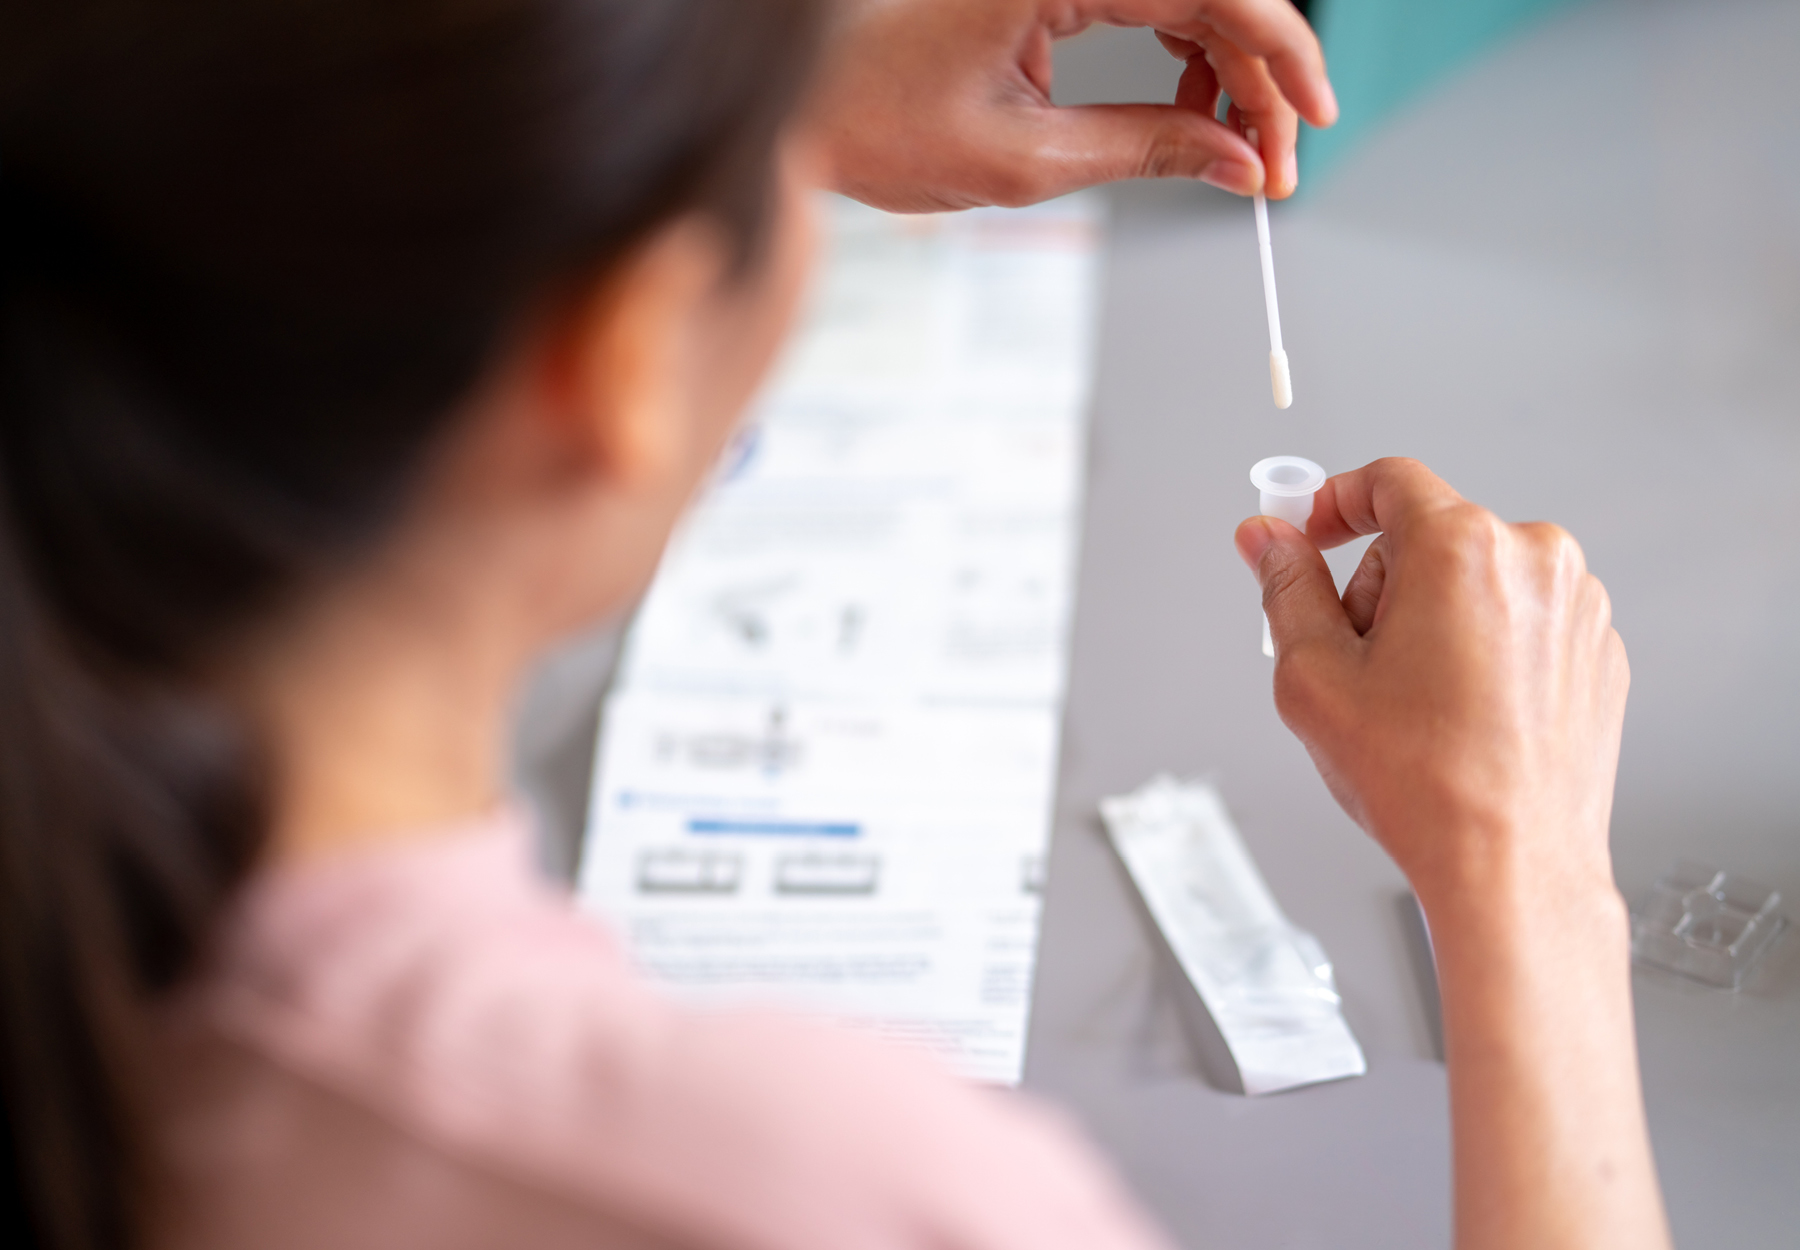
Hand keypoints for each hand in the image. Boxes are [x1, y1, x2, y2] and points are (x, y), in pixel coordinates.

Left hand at [808, 0, 1336, 211]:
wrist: (799, 106)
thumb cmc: (876, 121)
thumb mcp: (1026, 159)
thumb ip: (1146, 150)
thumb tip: (1235, 163)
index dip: (1282, 55)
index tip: (1311, 120)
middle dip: (1259, 77)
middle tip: (1272, 163)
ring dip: (1227, 66)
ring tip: (1233, 147)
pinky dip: (1183, 51)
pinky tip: (1191, 108)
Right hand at [1234, 457, 1627, 907]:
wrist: (1512, 866)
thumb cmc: (1423, 783)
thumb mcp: (1314, 676)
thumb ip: (1285, 588)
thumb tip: (1266, 539)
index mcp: (1462, 548)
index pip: (1388, 481)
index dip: (1333, 503)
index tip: (1308, 535)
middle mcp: (1535, 560)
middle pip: (1429, 537)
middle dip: (1381, 586)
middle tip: (1359, 664)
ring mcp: (1578, 606)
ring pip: (1477, 580)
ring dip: (1433, 619)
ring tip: (1415, 703)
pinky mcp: (1598, 651)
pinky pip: (1522, 621)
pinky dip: (1484, 650)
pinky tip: (1461, 715)